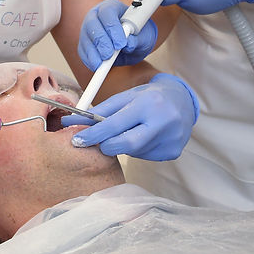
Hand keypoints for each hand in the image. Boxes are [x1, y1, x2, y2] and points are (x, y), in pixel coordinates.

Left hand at [65, 73, 198, 160]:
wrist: (182, 100)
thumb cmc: (148, 97)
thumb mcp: (124, 97)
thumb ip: (99, 111)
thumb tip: (72, 123)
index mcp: (148, 103)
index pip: (116, 124)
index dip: (94, 134)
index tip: (78, 140)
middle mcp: (163, 121)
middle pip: (126, 144)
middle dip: (107, 145)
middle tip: (98, 143)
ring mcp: (171, 139)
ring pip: (134, 152)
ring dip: (123, 145)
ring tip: (132, 130)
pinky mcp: (173, 152)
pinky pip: (145, 156)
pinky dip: (137, 149)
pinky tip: (144, 136)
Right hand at [78, 0, 158, 69]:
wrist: (134, 41)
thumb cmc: (139, 34)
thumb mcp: (144, 35)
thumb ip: (138, 39)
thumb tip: (128, 44)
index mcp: (112, 7)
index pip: (108, 12)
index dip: (113, 28)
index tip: (121, 43)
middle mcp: (96, 16)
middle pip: (92, 24)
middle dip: (101, 41)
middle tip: (110, 55)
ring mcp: (88, 29)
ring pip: (86, 39)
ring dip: (94, 53)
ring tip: (103, 64)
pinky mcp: (85, 43)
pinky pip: (82, 52)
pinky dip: (89, 60)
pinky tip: (97, 66)